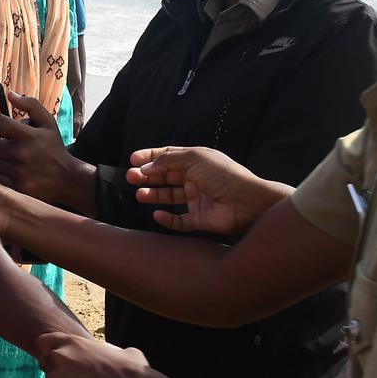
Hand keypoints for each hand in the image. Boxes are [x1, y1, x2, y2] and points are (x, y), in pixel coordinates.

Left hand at [0, 90, 90, 207]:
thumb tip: (11, 94)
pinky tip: (17, 174)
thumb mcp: (48, 123)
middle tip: (13, 148)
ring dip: (1, 160)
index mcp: (27, 135)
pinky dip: (3, 175)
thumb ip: (31, 106)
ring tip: (18, 162)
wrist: (68, 179)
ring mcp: (18, 172)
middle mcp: (21, 153)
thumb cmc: (55, 149)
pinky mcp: (15, 187)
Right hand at [126, 146, 289, 234]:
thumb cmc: (223, 175)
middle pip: (166, 177)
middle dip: (148, 176)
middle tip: (130, 177)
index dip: (151, 157)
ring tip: (139, 194)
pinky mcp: (199, 219)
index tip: (133, 160)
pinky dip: (167, 219)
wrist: (246, 202)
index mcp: (197, 161)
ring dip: (154, 195)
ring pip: (170, 197)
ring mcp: (198, 199)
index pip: (169, 156)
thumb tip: (146, 167)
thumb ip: (167, 160)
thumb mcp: (194, 158)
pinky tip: (157, 214)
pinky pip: (179, 221)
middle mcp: (196, 179)